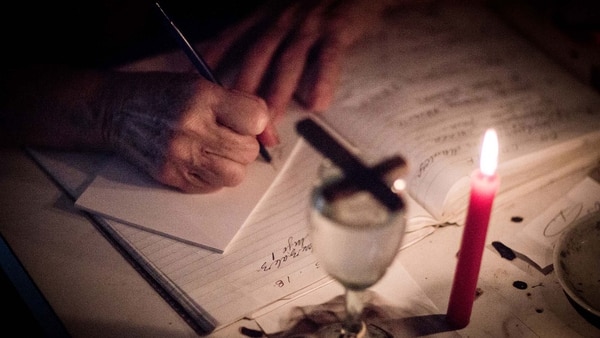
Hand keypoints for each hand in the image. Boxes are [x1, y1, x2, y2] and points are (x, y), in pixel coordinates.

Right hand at [103, 71, 268, 192]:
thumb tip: (272, 138)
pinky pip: (212, 187)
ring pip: (234, 175)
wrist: (116, 111)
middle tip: (226, 135)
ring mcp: (179, 155)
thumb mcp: (203, 85)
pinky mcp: (170, 176)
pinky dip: (212, 176)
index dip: (256, 122)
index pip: (255, 119)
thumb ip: (242, 106)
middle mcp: (191, 127)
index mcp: (203, 97)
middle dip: (244, 144)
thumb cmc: (163, 95)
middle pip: (247, 152)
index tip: (246, 120)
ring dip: (231, 164)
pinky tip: (198, 159)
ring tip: (214, 149)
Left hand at [200, 0, 398, 145]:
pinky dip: (321, 80)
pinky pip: (327, 57)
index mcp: (264, 17)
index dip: (208, 64)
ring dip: (277, 94)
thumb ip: (259, 37)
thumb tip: (241, 74)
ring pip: (287, 61)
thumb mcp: (280, 11)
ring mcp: (309, 23)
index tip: (192, 88)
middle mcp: (282, 19)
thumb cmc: (318, 3)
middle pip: (256, 57)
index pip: (229, 39)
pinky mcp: (337, 28)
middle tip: (237, 126)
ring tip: (270, 123)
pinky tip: (316, 103)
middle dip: (244, 93)